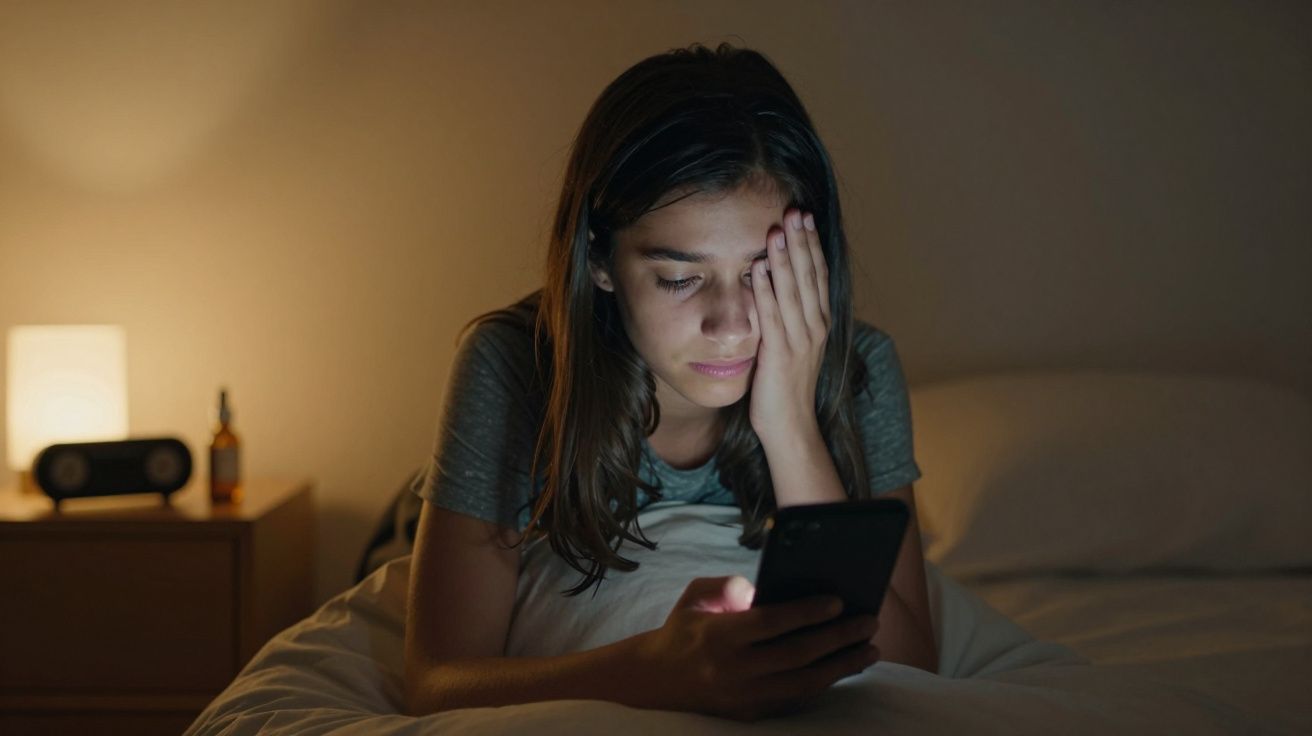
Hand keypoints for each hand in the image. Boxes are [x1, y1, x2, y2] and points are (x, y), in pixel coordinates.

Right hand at [634, 575, 879, 721]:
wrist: (656, 681)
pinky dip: (824, 685)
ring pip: (803, 684)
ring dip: (842, 666)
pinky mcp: (751, 715)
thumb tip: (759, 589)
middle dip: (838, 638)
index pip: (771, 623)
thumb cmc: (683, 630)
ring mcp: (744, 697)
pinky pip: (796, 700)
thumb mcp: (694, 597)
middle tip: (869, 622)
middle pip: (796, 655)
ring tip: (870, 649)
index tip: (838, 601)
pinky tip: (844, 668)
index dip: (807, 612)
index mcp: (718, 636)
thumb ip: (727, 585)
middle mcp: (733, 670)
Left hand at [749, 209, 830, 446]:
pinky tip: (758, 268)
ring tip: (777, 230)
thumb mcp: (793, 345)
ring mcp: (799, 341)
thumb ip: (790, 317)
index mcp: (819, 323)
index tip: (804, 217)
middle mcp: (814, 328)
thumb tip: (778, 286)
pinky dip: (765, 290)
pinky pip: (771, 316)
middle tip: (794, 211)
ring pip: (793, 291)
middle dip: (800, 242)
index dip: (811, 245)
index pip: (817, 275)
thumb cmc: (786, 387)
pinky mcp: (779, 354)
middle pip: (808, 276)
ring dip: (784, 259)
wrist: (791, 427)